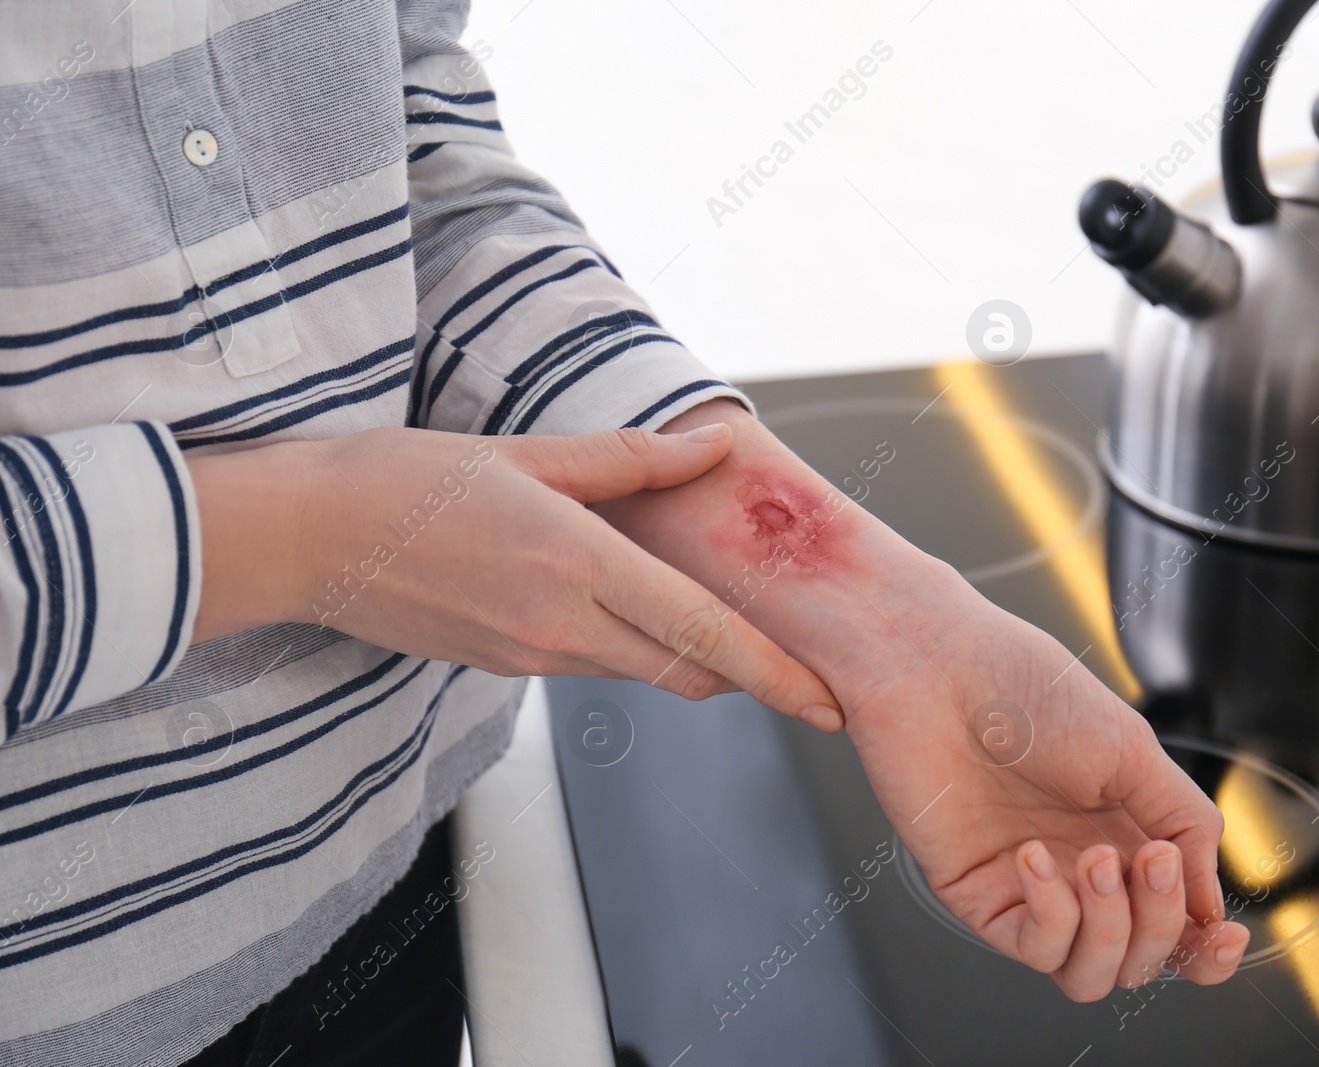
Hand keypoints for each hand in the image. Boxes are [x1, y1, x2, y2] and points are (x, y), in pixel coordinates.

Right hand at [186, 423, 843, 729]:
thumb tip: (715, 444)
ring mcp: (531, 656)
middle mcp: (560, 628)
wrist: (303, 540)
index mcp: (575, 567)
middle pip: (688, 672)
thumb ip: (632, 460)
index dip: (775, 674)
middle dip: (751, 676)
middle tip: (803, 668)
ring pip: (643, 670)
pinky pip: (594, 663)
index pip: (703, 635)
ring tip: (737, 630)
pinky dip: (636, 646)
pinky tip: (641, 608)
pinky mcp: (506, 666)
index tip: (827, 701)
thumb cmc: (404, 481)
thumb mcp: (525, 453)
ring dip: (695, 658)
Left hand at [844, 604, 1250, 998]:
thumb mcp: (1133, 748)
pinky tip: (1036, 857)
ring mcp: (1028, 887)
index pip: (1174, 923)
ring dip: (1110, 928)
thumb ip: (1182, 824)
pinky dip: (1051, 914)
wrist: (941, 669)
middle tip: (1150, 860)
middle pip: (1140, 958)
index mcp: (1125, 832)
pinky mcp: (977, 894)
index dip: (1205, 948)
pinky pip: (1032, 947)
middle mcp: (1079, 868)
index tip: (1224, 936)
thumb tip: (1208, 902)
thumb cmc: (1027, 687)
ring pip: (1089, 973)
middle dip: (1159, 923)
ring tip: (1094, 860)